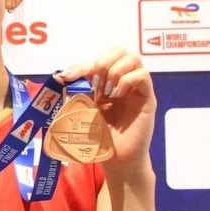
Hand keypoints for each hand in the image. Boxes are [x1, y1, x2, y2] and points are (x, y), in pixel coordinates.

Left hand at [57, 47, 155, 168]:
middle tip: (95, 81)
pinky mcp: (147, 99)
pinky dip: (127, 80)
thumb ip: (75, 92)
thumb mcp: (82, 110)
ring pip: (134, 58)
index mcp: (107, 83)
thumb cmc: (99, 138)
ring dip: (115, 70)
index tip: (69, 77)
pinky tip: (117, 95)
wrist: (115, 160)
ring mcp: (136, 90)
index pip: (100, 59)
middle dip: (104, 61)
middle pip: (121, 50)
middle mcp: (123, 83)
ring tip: (106, 90)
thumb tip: (62, 76)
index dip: (83, 64)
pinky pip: (143, 76)